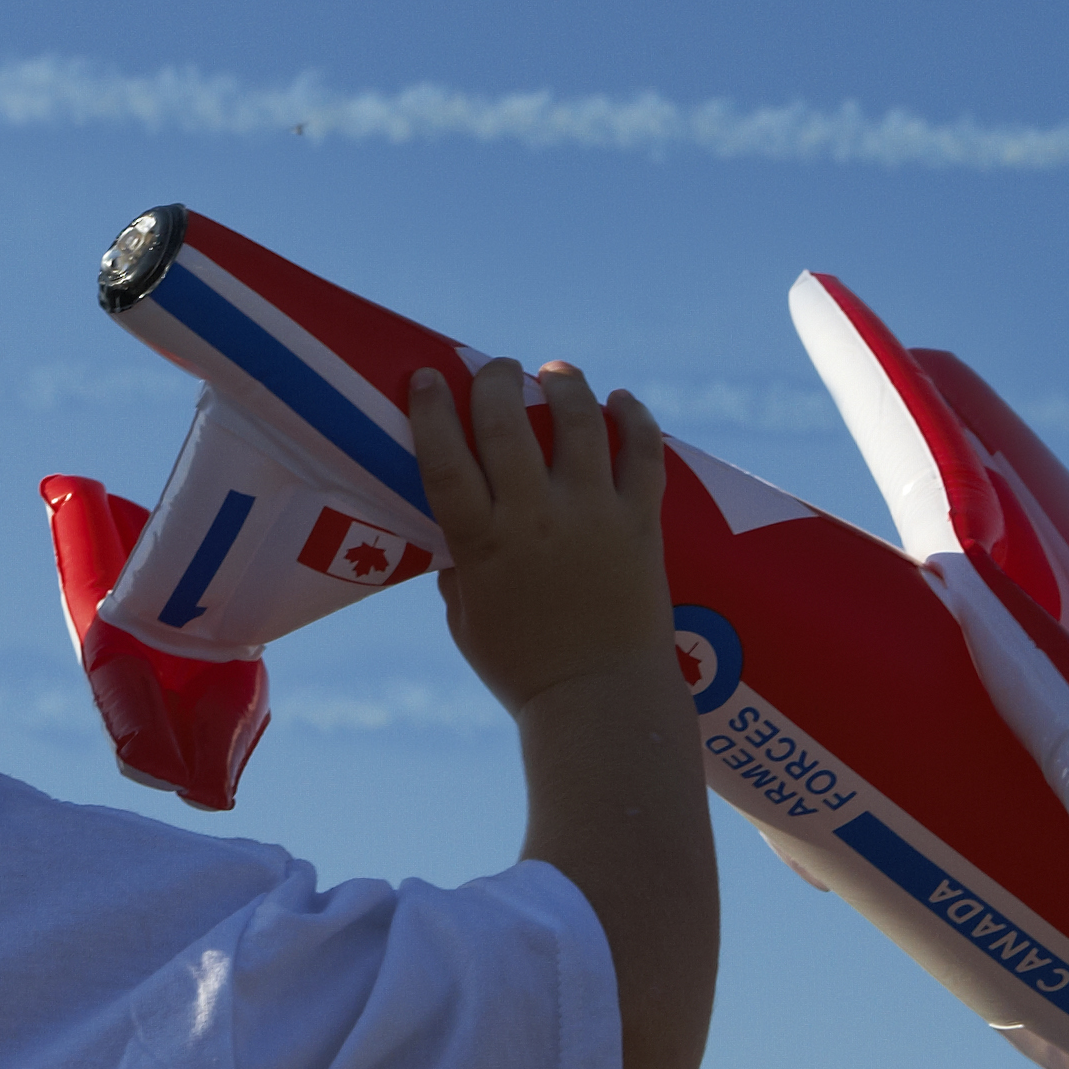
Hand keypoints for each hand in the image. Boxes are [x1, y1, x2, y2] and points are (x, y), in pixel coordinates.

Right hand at [406, 358, 674, 716]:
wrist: (601, 700)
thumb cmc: (524, 670)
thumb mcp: (468, 621)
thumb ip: (459, 570)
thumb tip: (455, 537)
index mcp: (481, 543)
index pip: (444, 456)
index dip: (429, 408)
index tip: (427, 377)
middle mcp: (533, 518)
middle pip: (504, 420)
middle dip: (495, 378)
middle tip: (495, 368)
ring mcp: (591, 514)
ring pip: (578, 420)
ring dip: (564, 383)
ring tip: (557, 373)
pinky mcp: (639, 521)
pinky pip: (642, 451)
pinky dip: (634, 417)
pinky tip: (621, 401)